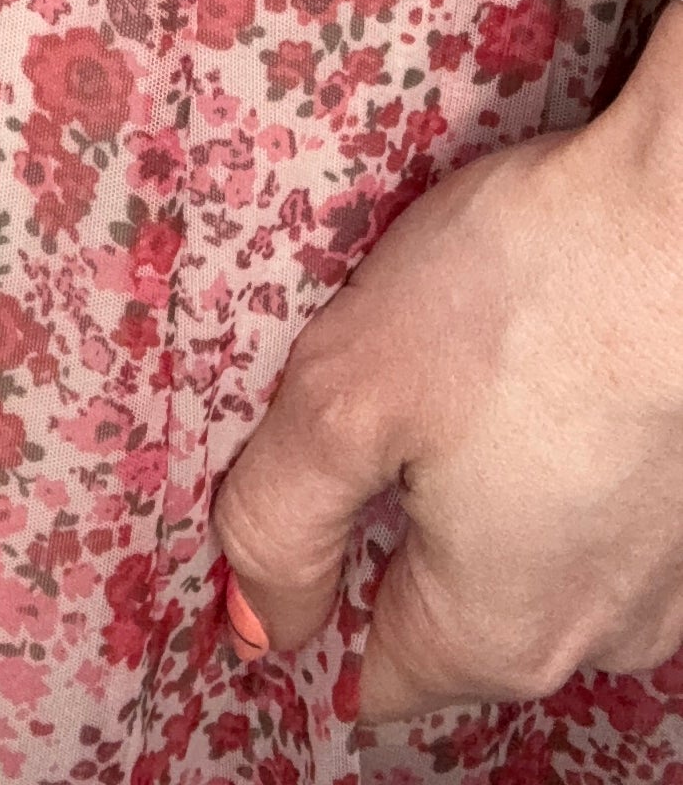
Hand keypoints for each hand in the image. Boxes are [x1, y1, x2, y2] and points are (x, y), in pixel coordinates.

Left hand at [213, 9, 682, 723]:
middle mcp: (591, 634)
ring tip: (452, 371)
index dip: (314, 595)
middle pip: (447, 616)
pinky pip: (584, 507)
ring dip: (476, 488)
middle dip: (392, 526)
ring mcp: (659, 577)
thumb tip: (258, 622)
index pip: (372, 675)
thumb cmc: (514, 298)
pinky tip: (524, 365)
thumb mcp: (340, 400)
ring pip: (522, 558)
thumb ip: (278, 526)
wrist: (677, 222)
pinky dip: (543, 452)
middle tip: (372, 404)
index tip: (294, 490)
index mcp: (495, 636)